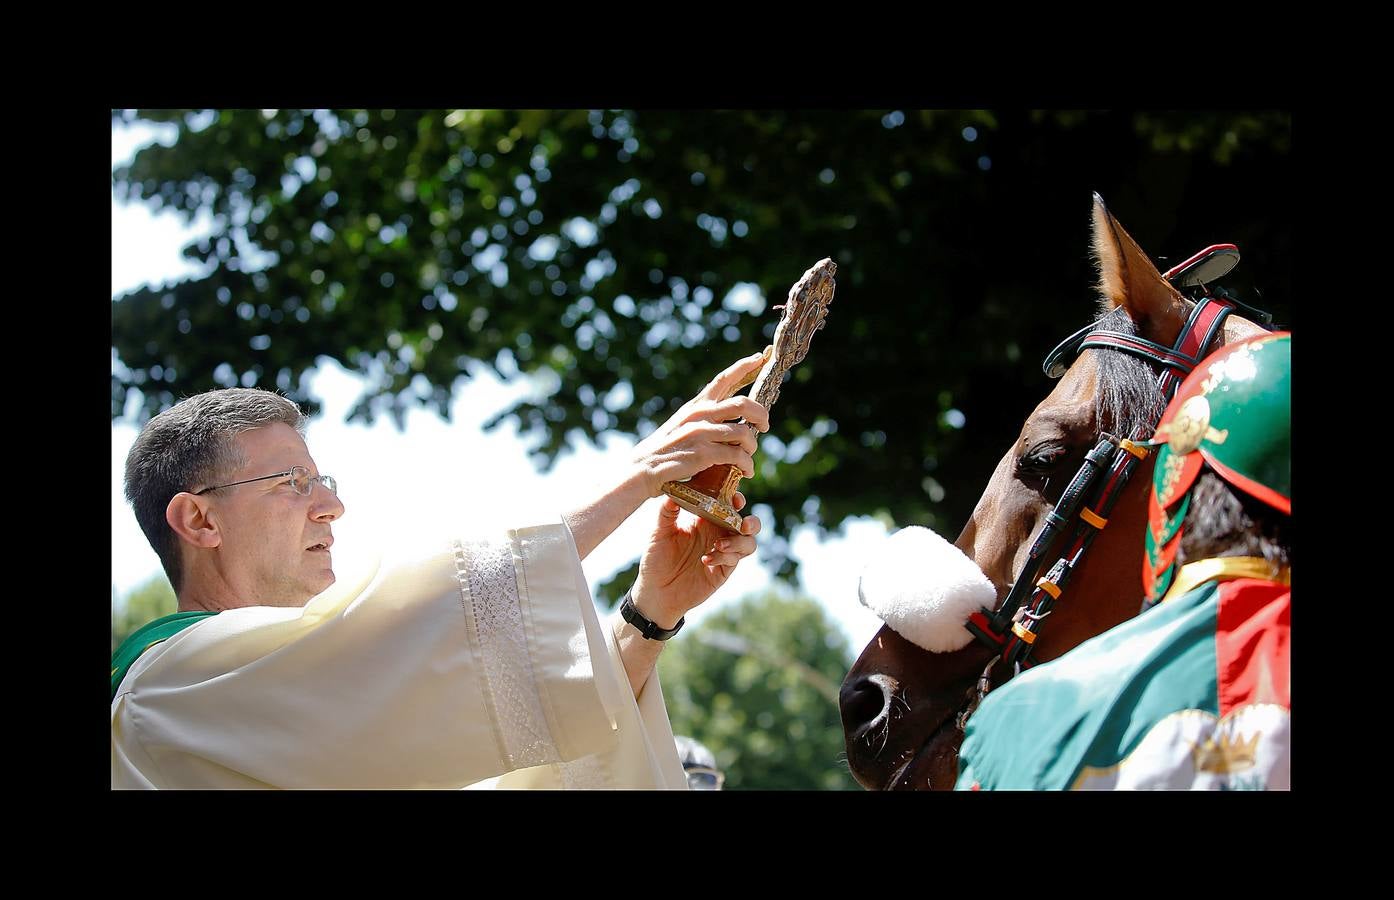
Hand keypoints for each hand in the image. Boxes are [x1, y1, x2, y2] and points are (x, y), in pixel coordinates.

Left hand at [629, 491, 761, 626]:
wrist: (656, 590)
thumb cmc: (657, 558)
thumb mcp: (659, 533)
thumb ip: (667, 513)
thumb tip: (671, 493)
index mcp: (706, 520)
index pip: (728, 505)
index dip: (736, 499)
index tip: (734, 497)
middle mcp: (718, 534)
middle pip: (747, 524)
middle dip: (751, 522)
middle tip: (743, 523)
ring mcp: (723, 553)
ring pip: (748, 544)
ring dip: (739, 542)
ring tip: (720, 544)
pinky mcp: (722, 571)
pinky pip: (733, 561)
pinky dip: (724, 557)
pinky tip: (706, 559)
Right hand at [630, 352, 771, 496]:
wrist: (642, 469)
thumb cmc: (665, 451)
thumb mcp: (682, 426)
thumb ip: (704, 420)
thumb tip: (732, 424)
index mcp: (696, 406)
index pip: (723, 380)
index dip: (744, 366)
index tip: (762, 355)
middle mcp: (700, 414)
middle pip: (743, 403)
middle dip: (761, 414)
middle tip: (765, 425)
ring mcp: (702, 432)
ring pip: (744, 432)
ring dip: (753, 446)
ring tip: (749, 457)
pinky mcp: (704, 453)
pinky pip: (737, 455)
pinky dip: (747, 464)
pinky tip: (746, 471)